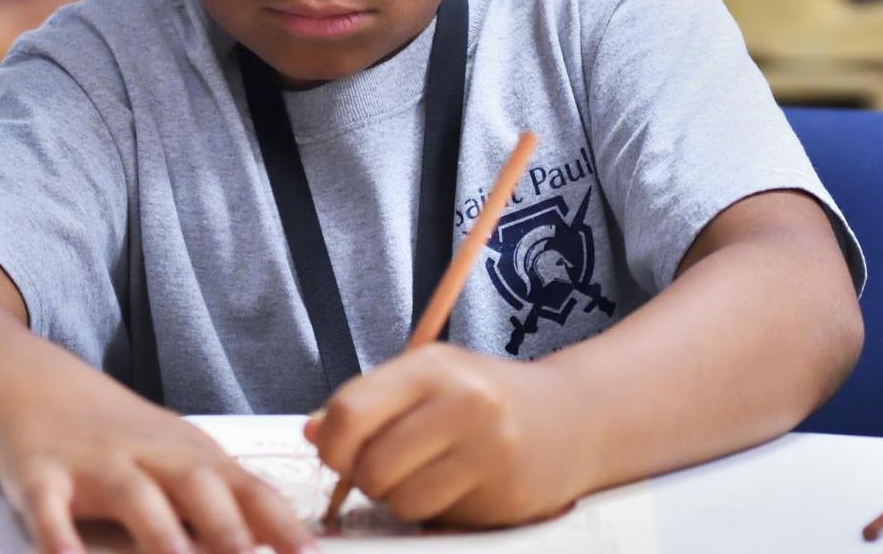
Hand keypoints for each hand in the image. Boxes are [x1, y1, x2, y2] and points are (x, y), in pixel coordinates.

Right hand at [0, 379, 317, 553]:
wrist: (42, 387)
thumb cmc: (126, 438)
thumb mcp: (182, 459)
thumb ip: (230, 500)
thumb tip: (288, 540)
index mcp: (191, 456)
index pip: (245, 486)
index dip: (278, 519)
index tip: (308, 551)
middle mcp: (150, 456)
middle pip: (195, 483)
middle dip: (225, 523)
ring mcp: (96, 464)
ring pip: (132, 495)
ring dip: (158, 530)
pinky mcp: (42, 475)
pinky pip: (49, 506)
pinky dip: (58, 535)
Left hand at [304, 344, 595, 527]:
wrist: (572, 418)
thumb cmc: (483, 397)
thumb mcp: (426, 380)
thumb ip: (368, 402)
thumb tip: (311, 432)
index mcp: (431, 366)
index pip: (350, 410)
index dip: (330, 444)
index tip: (336, 452)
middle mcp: (462, 402)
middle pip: (371, 465)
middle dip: (366, 477)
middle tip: (386, 467)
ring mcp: (488, 450)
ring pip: (401, 500)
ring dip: (400, 498)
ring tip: (425, 474)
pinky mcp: (505, 493)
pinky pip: (437, 517)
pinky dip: (433, 510)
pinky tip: (455, 486)